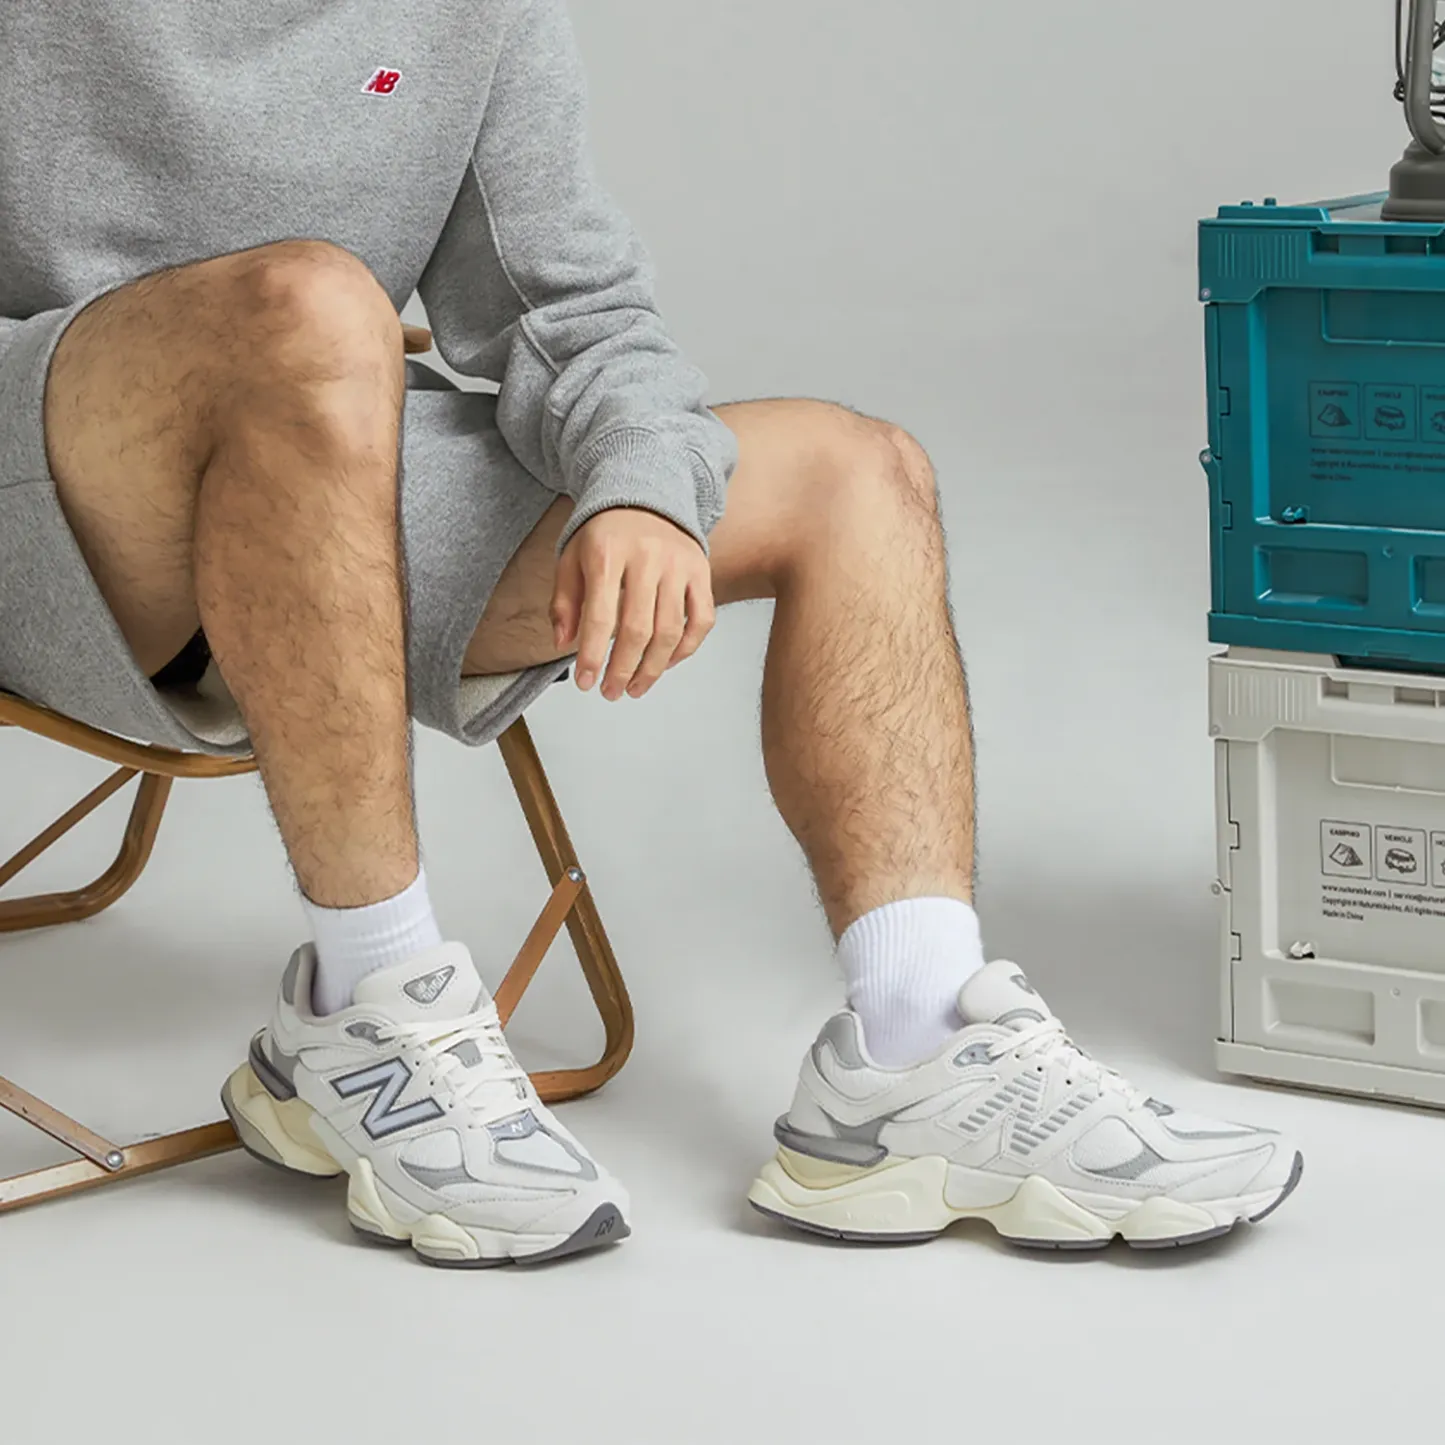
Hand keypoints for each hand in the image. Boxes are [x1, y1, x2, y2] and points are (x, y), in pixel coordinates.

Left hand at [550, 509, 714, 699]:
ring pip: (670, 631)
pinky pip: (702, 620)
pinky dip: (686, 649)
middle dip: (622, 669)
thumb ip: (565, 601)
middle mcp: (647, 557)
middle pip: (638, 629)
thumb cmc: (604, 533)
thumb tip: (564, 643)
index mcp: (608, 553)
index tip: (585, 682)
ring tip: (635, 687)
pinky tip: (666, 664)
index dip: (592, 655)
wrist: (644, 492)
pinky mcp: (701, 570)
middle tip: (610, 692)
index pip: (600, 616)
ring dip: (653, 669)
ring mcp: (678, 565)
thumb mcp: (571, 558)